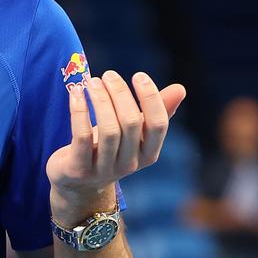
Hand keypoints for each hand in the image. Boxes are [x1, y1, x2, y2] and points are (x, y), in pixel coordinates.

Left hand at [46, 70, 185, 222]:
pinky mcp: (79, 169)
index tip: (139, 75)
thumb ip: (155, 111)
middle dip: (120, 94)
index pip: (158, 124)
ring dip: (101, 99)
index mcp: (148, 153)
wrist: (77, 183)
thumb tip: (181, 88)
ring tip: (93, 81)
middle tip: (109, 75)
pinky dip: (79, 111)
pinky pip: (80, 136)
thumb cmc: (108, 148)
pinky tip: (76, 93)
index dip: (151, 98)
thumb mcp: (132, 131)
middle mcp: (130, 164)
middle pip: (131, 123)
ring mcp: (104, 169)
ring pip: (109, 130)